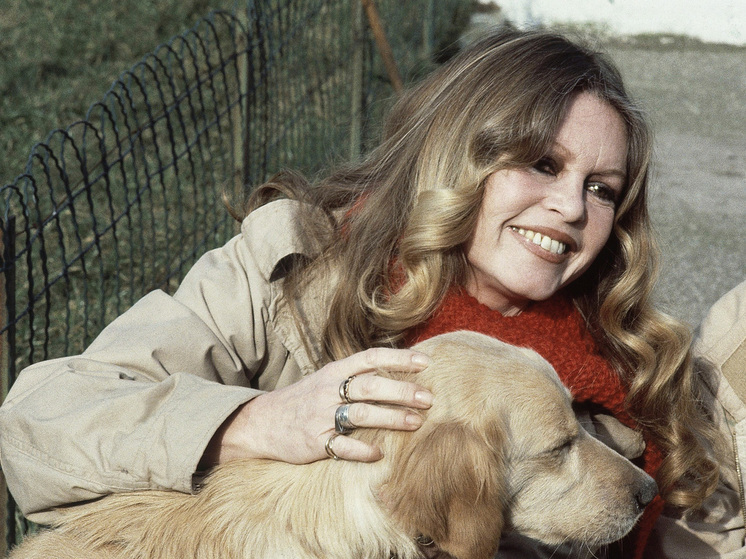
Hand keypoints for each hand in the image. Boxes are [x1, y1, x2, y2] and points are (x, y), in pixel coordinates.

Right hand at [203, 348, 432, 465]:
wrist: (262, 422)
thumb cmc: (304, 399)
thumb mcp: (327, 379)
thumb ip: (357, 375)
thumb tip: (400, 371)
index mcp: (334, 371)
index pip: (370, 358)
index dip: (399, 358)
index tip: (426, 363)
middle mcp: (329, 390)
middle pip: (370, 386)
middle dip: (402, 391)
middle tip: (429, 398)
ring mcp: (321, 416)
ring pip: (360, 414)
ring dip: (391, 418)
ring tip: (416, 423)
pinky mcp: (315, 442)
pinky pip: (341, 446)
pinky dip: (361, 449)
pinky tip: (379, 453)